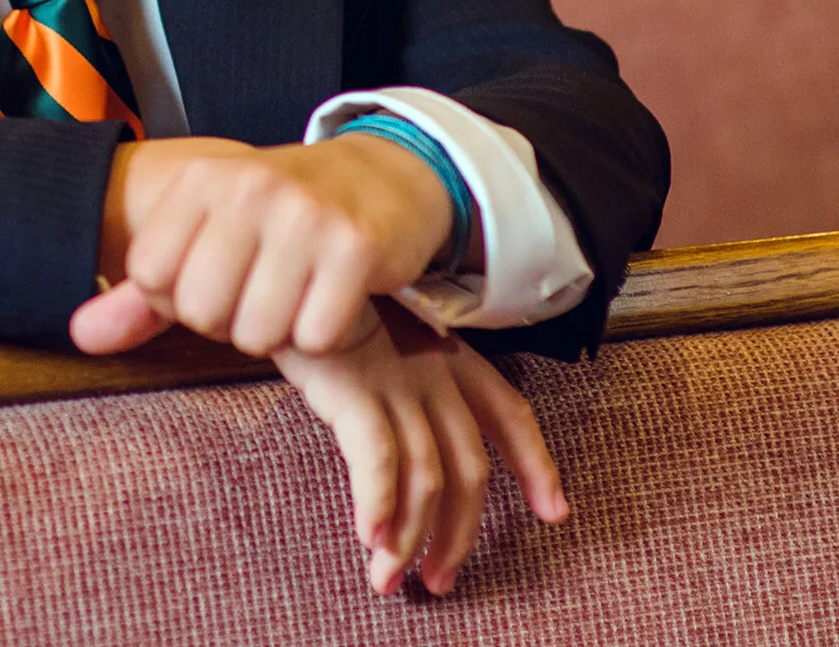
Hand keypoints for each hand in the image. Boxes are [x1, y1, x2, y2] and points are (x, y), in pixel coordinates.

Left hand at [73, 133, 454, 357]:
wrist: (384, 176)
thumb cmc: (280, 218)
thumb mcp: (207, 235)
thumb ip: (141, 292)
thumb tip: (78, 336)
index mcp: (199, 179)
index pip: (151, 278)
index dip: (180, 299)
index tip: (215, 277)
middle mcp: (248, 189)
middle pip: (202, 313)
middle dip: (229, 321)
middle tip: (260, 289)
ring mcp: (305, 216)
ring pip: (257, 334)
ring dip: (278, 332)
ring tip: (295, 292)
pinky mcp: (356, 248)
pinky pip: (316, 339)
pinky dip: (324, 335)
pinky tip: (332, 296)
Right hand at [278, 300, 566, 596]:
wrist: (284, 260)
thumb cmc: (318, 303)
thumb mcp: (371, 338)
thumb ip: (392, 383)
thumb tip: (398, 445)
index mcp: (446, 352)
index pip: (508, 411)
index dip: (536, 464)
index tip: (554, 511)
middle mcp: (431, 368)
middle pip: (469, 464)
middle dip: (460, 532)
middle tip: (441, 578)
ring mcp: (396, 379)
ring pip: (427, 476)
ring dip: (411, 537)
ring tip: (390, 579)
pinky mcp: (355, 388)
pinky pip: (380, 460)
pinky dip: (380, 504)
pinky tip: (370, 536)